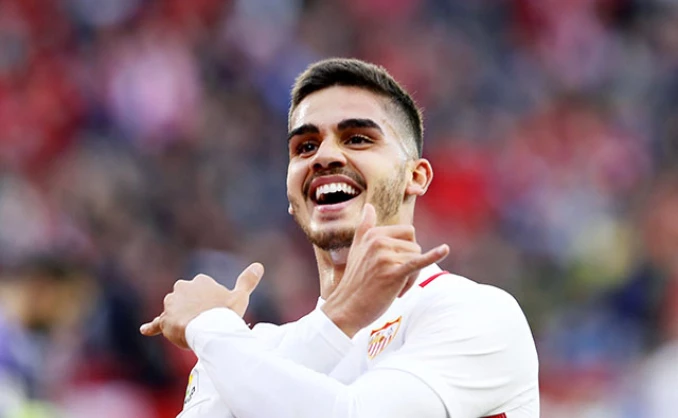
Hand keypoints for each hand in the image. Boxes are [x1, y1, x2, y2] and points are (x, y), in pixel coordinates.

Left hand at [140, 263, 264, 348]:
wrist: (210, 329)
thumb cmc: (226, 312)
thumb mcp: (240, 296)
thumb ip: (248, 281)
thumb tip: (259, 265)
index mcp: (200, 280)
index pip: (202, 289)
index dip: (209, 303)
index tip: (216, 312)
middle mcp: (183, 287)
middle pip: (186, 299)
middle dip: (192, 308)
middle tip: (206, 322)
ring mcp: (172, 303)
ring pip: (174, 311)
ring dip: (180, 318)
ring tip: (192, 331)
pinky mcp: (165, 320)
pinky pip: (158, 323)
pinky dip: (152, 326)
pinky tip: (144, 330)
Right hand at [322, 204, 448, 337]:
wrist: (347, 308)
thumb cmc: (354, 280)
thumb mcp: (356, 249)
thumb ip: (364, 226)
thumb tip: (369, 206)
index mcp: (373, 234)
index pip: (408, 233)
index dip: (405, 250)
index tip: (390, 266)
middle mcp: (379, 242)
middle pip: (415, 246)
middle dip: (410, 264)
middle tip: (392, 280)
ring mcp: (385, 257)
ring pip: (418, 259)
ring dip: (411, 277)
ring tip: (393, 288)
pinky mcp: (393, 273)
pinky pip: (418, 262)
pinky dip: (433, 256)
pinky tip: (445, 249)